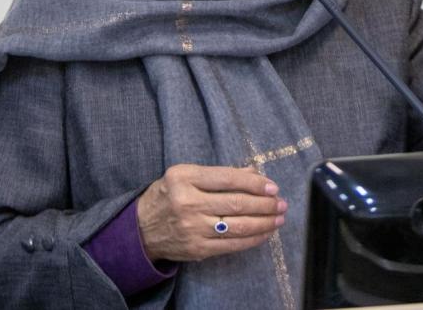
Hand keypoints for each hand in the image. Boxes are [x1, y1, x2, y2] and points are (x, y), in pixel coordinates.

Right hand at [136, 164, 286, 262]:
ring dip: (264, 222)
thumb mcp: (185, 175)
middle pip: (236, 203)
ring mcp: (192, 228)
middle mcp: (187, 202)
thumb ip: (219, 174)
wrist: (141, 229)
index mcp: (184, 177)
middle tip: (281, 203)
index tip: (272, 186)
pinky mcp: (197, 248)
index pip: (227, 178)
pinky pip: (232, 245)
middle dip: (264, 204)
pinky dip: (253, 239)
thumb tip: (254, 173)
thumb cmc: (168, 195)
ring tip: (279, 218)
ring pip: (238, 225)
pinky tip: (265, 233)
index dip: (254, 183)